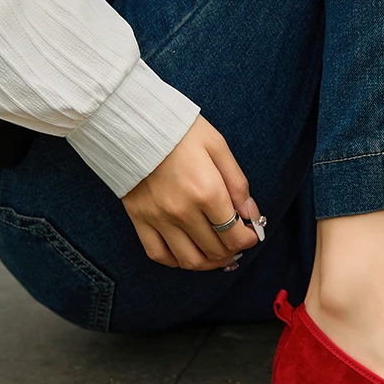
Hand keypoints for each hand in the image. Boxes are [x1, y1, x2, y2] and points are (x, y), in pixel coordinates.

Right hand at [121, 114, 262, 270]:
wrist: (131, 121)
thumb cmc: (180, 130)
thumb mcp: (218, 147)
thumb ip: (238, 184)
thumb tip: (252, 214)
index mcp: (207, 192)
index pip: (235, 234)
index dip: (249, 239)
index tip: (252, 234)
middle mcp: (182, 211)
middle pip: (215, 249)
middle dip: (233, 250)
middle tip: (238, 242)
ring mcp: (158, 218)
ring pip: (189, 260)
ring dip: (209, 262)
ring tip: (218, 254)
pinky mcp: (139, 219)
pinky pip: (158, 255)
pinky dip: (177, 261)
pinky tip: (189, 253)